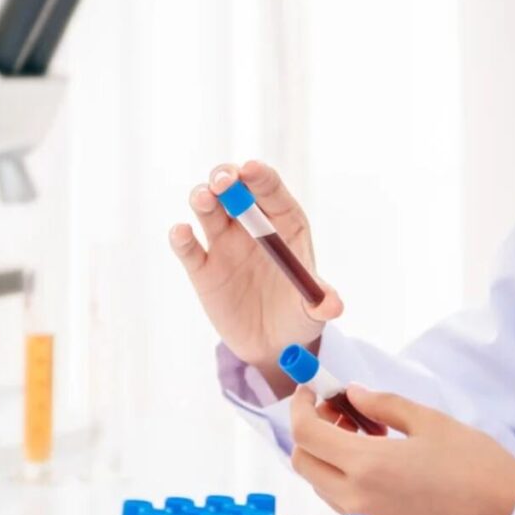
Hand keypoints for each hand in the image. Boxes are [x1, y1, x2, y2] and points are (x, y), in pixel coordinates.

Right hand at [169, 161, 342, 394]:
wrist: (272, 344)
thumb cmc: (298, 315)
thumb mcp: (313, 312)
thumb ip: (321, 304)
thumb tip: (333, 306)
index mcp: (283, 224)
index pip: (271, 190)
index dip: (260, 177)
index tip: (251, 169)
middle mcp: (251, 227)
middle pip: (235, 190)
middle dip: (227, 178)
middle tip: (224, 181)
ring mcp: (224, 244)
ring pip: (207, 209)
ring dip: (203, 197)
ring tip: (205, 199)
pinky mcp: (202, 269)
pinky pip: (188, 248)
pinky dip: (181, 238)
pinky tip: (182, 233)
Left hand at [290, 384, 514, 514]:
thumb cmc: (475, 465)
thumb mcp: (428, 421)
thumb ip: (382, 404)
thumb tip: (351, 392)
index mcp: (367, 466)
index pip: (305, 434)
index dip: (300, 405)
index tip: (312, 389)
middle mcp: (356, 499)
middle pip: (303, 461)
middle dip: (311, 429)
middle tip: (340, 409)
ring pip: (320, 482)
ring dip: (328, 453)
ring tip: (368, 431)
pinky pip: (341, 500)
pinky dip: (344, 475)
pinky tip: (378, 458)